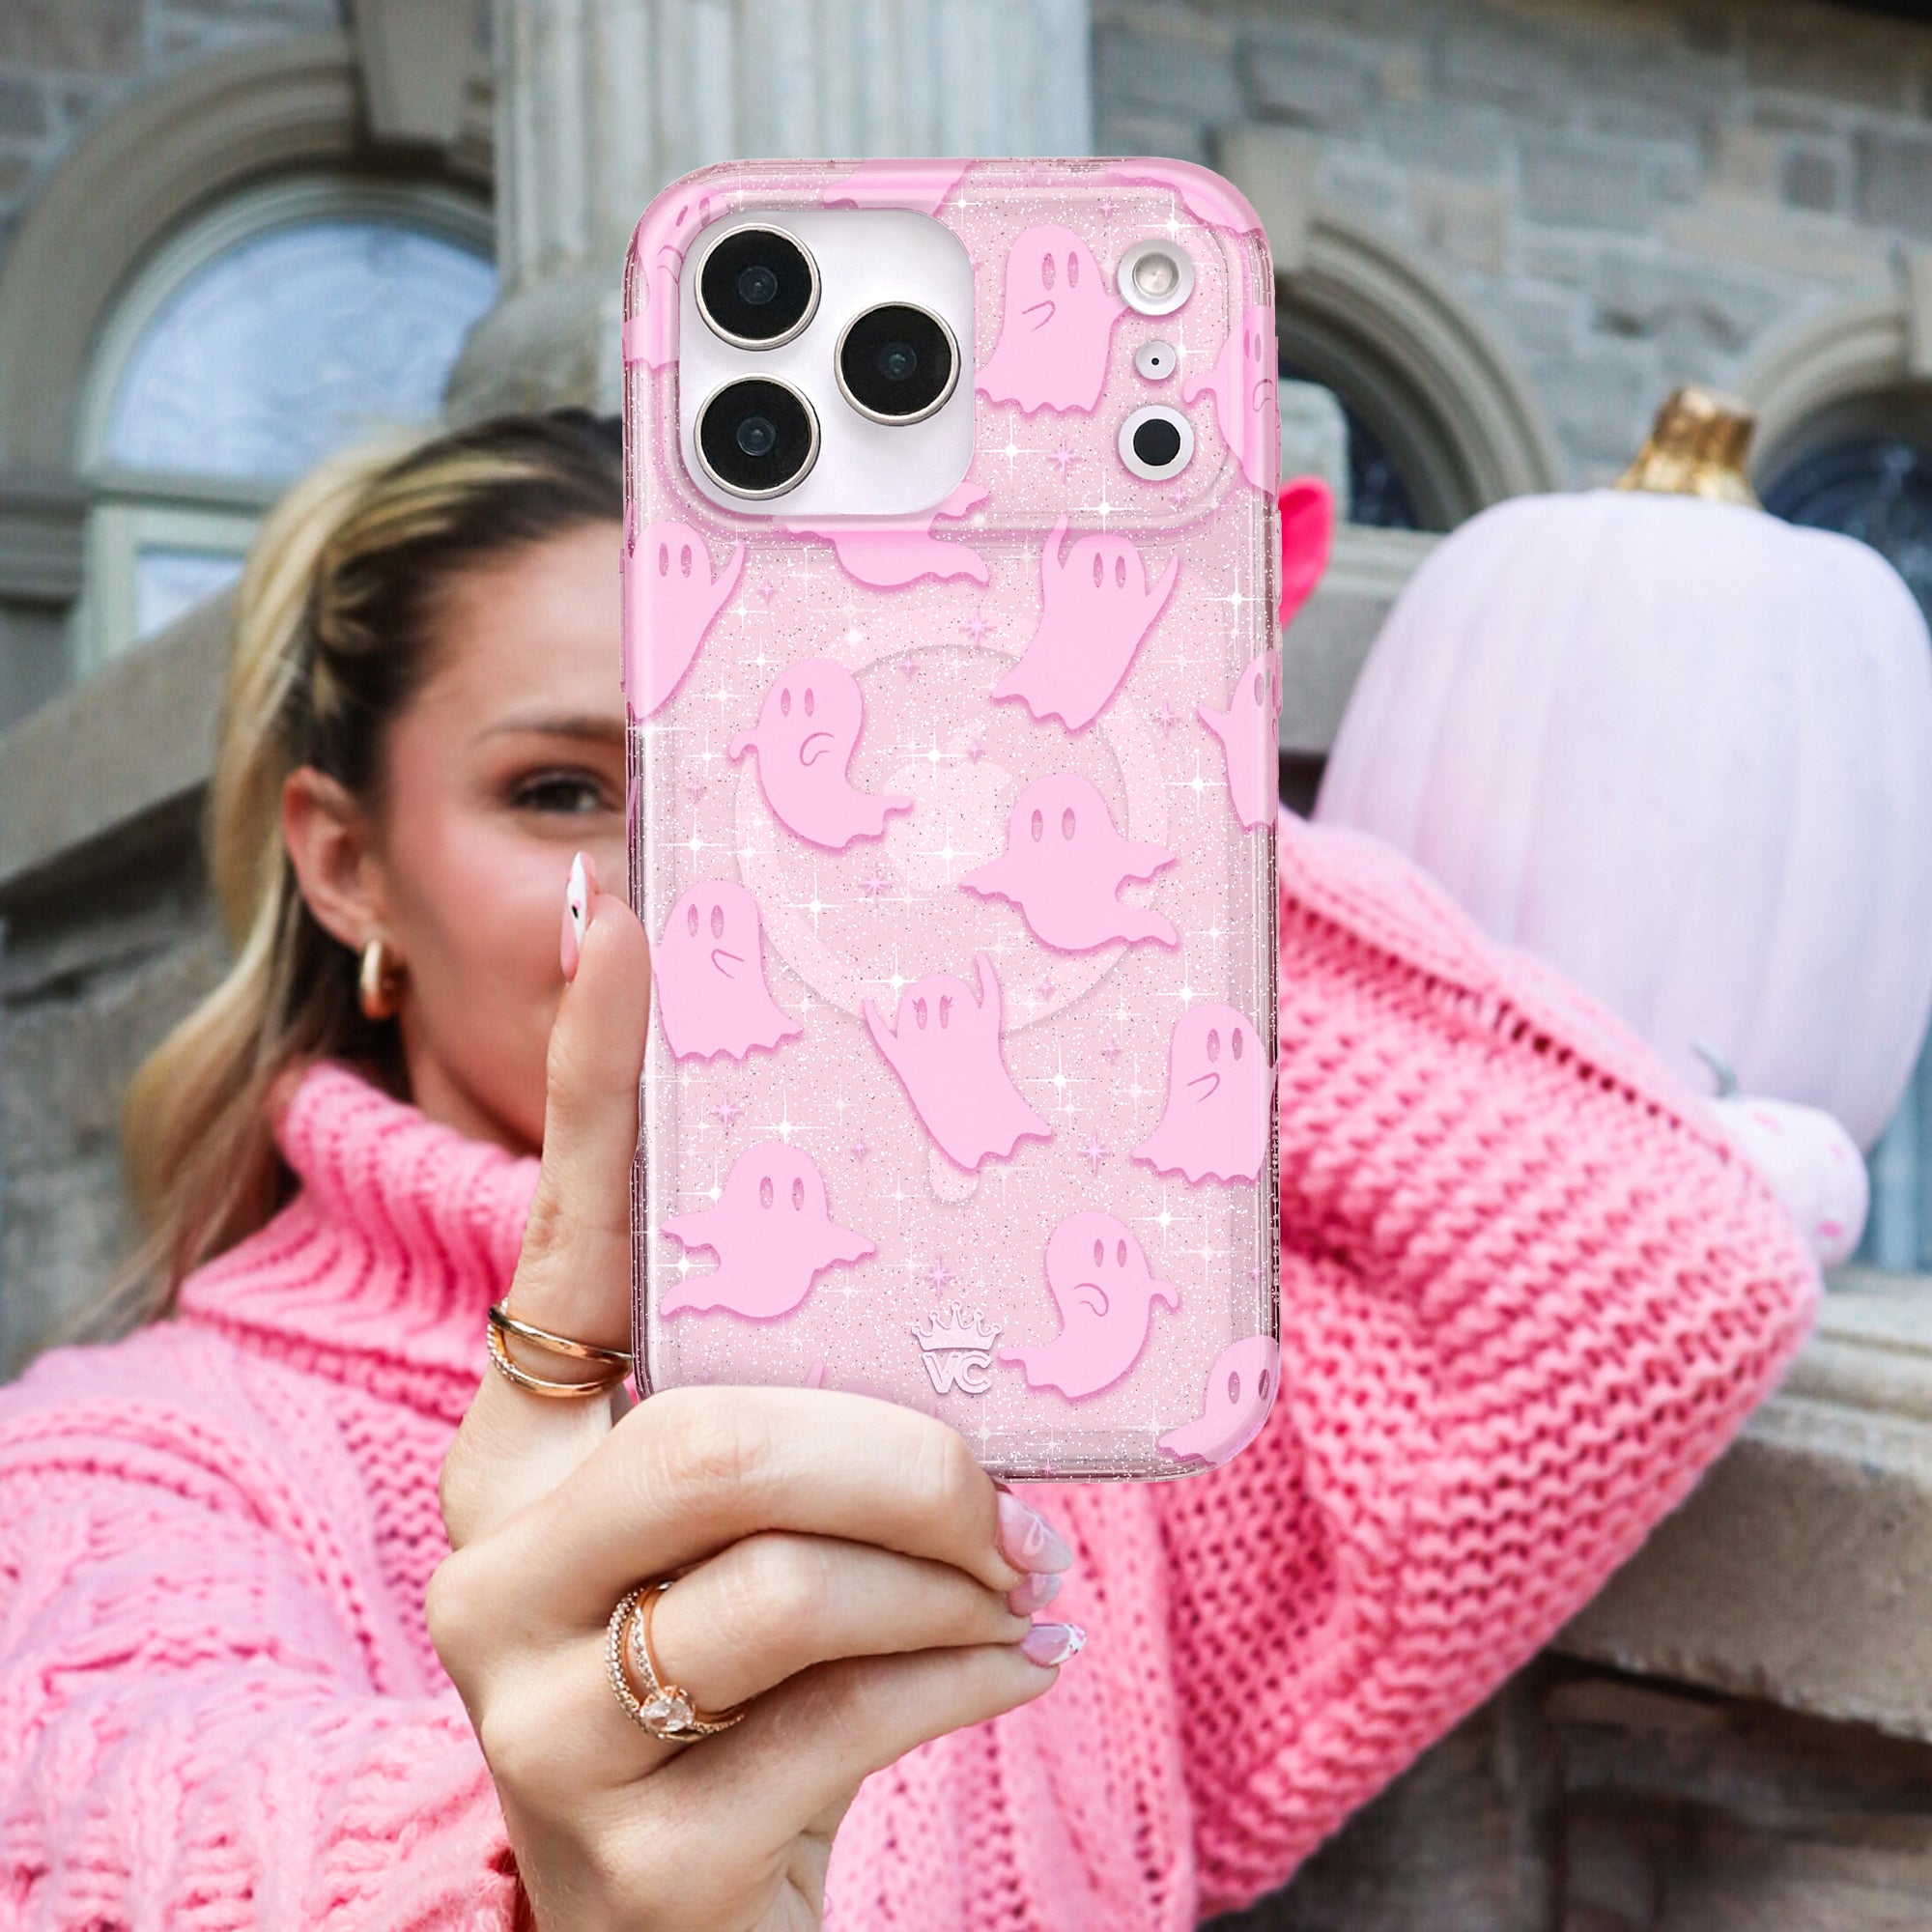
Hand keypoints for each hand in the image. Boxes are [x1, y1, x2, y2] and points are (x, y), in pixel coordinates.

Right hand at [430, 856, 1079, 1931]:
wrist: (679, 1919)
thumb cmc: (738, 1669)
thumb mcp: (736, 1524)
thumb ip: (803, 1402)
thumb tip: (967, 1292)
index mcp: (523, 1445)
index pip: (565, 1237)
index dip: (598, 1082)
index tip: (632, 916)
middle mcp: (497, 1561)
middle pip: (717, 1438)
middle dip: (909, 1454)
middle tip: (1002, 1488)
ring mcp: (541, 1713)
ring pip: (795, 1577)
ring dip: (954, 1580)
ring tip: (1014, 1586)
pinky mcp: (636, 1847)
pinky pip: (855, 1712)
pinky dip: (970, 1678)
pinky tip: (1008, 1667)